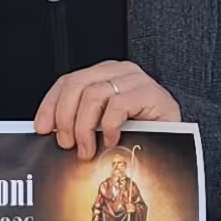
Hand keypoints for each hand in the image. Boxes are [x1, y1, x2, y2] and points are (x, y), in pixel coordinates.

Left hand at [33, 63, 179, 153]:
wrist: (178, 140)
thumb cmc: (142, 134)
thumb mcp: (103, 126)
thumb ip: (81, 122)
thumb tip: (52, 133)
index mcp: (104, 75)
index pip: (68, 81)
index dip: (51, 104)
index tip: (41, 127)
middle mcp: (119, 72)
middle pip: (77, 85)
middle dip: (65, 118)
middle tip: (66, 143)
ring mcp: (136, 80)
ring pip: (94, 94)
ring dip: (84, 127)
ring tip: (87, 148)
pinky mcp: (150, 92)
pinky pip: (118, 104)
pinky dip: (108, 125)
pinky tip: (109, 139)